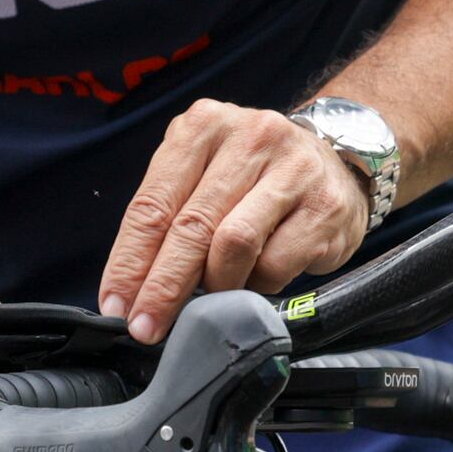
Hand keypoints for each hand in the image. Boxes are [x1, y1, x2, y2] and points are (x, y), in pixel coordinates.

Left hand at [97, 99, 369, 342]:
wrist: (336, 163)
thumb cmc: (254, 176)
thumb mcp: (204, 175)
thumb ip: (169, 217)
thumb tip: (132, 289)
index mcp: (203, 125)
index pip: (153, 203)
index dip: (130, 261)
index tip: (116, 305)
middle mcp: (249, 136)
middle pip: (191, 226)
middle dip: (163, 286)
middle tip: (146, 326)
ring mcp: (293, 168)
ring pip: (234, 244)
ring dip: (216, 285)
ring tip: (213, 297)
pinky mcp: (326, 204)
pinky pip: (276, 263)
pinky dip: (257, 285)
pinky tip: (256, 280)